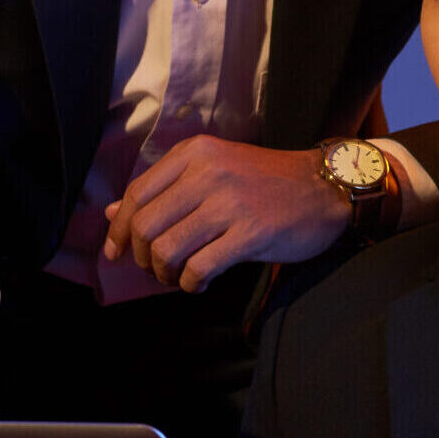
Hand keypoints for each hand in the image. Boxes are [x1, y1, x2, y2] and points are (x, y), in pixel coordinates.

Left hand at [101, 141, 354, 292]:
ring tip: (178, 277)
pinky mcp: (250, 233)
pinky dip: (190, 284)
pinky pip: (199, 268)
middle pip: (146, 226)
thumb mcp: (213, 173)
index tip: (116, 253)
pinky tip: (200, 283)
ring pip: (167, 250)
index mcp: (195, 153)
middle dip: (142, 257)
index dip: (119, 229)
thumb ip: (164, 191)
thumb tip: (112, 215)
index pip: (137, 194)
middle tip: (155, 269)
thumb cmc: (266, 183)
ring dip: (165, 274)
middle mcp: (207, 173)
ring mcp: (229, 203)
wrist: (326, 187)